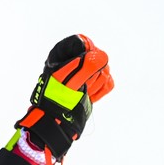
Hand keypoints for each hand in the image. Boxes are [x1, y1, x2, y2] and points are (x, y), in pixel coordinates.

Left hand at [16, 35, 112, 164]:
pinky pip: (108, 82)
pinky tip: (89, 95)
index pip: (82, 43)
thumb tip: (101, 57)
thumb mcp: (70, 79)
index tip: (82, 64)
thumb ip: (87, 65)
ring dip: (94, 83)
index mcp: (62, 56)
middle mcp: (74, 64)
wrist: (56, 121)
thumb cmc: (56, 99)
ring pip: (104, 70)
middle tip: (79, 83)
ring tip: (81, 92)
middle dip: (91, 72)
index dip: (86, 53)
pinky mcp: (93, 86)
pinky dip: (100, 90)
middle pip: (97, 57)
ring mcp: (84, 76)